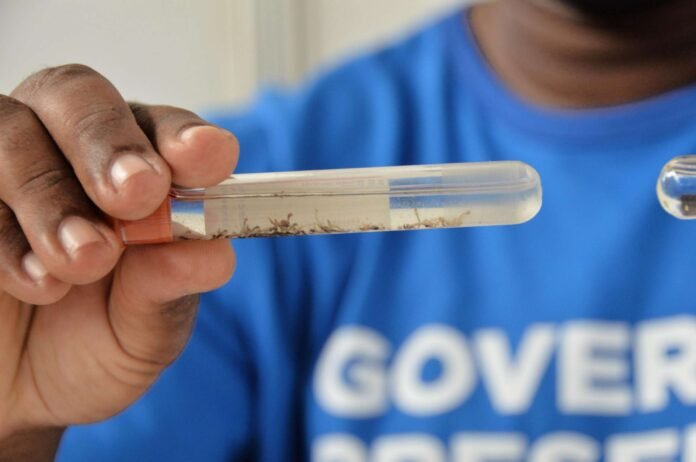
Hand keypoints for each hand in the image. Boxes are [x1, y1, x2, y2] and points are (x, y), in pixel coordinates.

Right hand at [0, 64, 237, 437]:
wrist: (19, 393)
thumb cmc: (92, 346)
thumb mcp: (144, 334)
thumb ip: (170, 293)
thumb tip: (213, 255)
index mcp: (135, 169)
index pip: (161, 127)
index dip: (182, 133)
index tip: (207, 156)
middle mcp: (66, 151)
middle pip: (75, 95)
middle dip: (109, 142)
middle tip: (136, 194)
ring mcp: (3, 170)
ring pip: (11, 132)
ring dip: (53, 196)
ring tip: (85, 260)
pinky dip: (2, 235)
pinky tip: (38, 283)